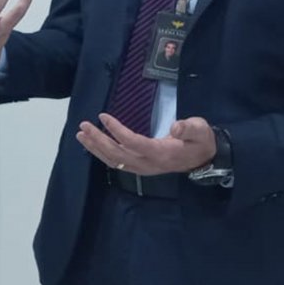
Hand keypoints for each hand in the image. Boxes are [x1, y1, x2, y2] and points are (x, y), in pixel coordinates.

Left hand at [76, 114, 216, 175]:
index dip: (116, 130)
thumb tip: (176, 126)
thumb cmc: (200, 140)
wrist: (202, 159)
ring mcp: (142, 168)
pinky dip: (102, 153)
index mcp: (161, 153)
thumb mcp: (200, 130)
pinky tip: (92, 144)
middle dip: (98, 140)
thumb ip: (189, 128)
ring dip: (96, 148)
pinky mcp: (139, 167)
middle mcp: (148, 163)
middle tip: (83, 126)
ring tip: (81, 134)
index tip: (103, 116)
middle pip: (117, 154)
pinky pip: (117, 162)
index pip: (133, 142)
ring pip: (114, 160)